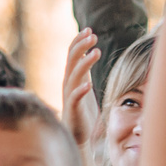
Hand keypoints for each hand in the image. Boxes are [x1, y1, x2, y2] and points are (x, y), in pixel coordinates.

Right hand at [61, 28, 101, 151]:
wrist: (78, 136)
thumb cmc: (83, 110)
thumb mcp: (84, 85)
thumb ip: (84, 70)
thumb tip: (89, 52)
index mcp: (72, 77)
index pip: (72, 54)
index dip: (79, 41)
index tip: (89, 29)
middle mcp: (68, 84)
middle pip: (72, 60)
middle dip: (81, 46)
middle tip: (93, 35)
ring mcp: (69, 96)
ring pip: (74, 76)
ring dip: (85, 63)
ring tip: (97, 52)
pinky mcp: (73, 110)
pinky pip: (75, 98)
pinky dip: (80, 90)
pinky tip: (89, 84)